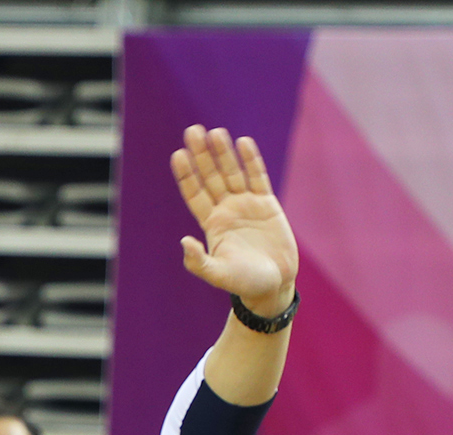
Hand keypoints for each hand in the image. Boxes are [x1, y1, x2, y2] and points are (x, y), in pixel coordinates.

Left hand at [173, 125, 298, 317]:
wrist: (274, 285)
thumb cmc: (244, 283)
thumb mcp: (219, 274)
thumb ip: (199, 261)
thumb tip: (184, 241)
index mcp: (211, 224)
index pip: (195, 194)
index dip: (187, 175)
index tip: (178, 155)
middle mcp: (226, 210)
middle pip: (211, 176)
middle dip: (202, 155)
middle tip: (192, 131)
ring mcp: (246, 204)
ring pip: (232, 172)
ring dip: (223, 153)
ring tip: (215, 132)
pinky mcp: (267, 204)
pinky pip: (257, 177)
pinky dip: (250, 161)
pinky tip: (242, 143)